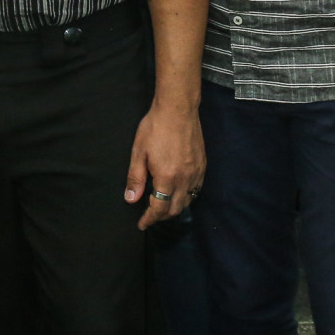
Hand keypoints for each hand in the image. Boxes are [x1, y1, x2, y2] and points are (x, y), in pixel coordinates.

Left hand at [126, 98, 205, 228]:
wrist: (178, 110)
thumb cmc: (154, 128)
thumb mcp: (138, 152)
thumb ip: (135, 178)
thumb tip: (131, 200)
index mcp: (166, 177)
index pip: (159, 208)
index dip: (149, 219)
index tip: (142, 224)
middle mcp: (184, 179)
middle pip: (174, 209)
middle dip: (161, 216)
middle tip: (150, 216)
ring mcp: (196, 174)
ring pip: (187, 201)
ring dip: (174, 208)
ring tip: (162, 207)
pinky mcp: (203, 166)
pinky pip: (196, 190)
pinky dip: (187, 197)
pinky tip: (178, 193)